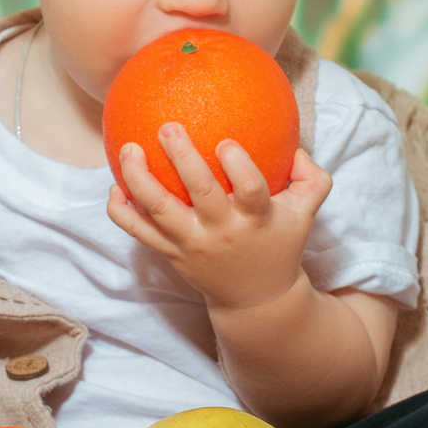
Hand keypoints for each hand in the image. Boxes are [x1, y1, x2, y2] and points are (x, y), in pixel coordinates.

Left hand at [108, 126, 333, 311]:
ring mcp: (192, 244)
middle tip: (167, 127)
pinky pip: (139, 232)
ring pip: (160, 211)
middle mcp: (222, 231)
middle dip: (182, 157)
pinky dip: (121, 211)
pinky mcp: (170, 254)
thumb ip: (311, 177)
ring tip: (129, 148)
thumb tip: (296, 145)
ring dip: (140, 178)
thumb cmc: (280, 244)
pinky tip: (115, 185)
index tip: (226, 141)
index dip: (238, 165)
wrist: (255, 300)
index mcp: (256, 218)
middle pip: (200, 193)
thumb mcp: (306, 214)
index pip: (251, 189)